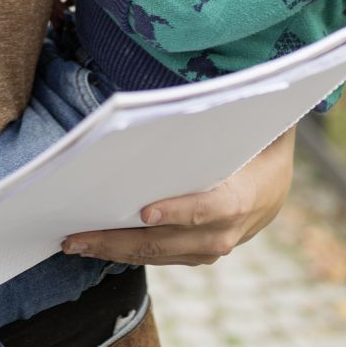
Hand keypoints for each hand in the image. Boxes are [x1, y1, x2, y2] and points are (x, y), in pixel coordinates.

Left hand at [60, 128, 296, 265]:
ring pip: (154, 255)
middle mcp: (222, 234)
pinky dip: (123, 252)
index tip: (145, 212)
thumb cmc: (253, 152)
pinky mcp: (193, 257)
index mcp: (239, 200)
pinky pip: (155, 258)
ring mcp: (206, 250)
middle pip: (165, 241)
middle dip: (118, 239)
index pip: (207, 209)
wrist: (271, 193)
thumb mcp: (249, 131)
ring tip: (74, 243)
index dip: (178, 212)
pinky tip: (94, 245)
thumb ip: (231, 116)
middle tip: (78, 236)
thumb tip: (207, 88)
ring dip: (112, 250)